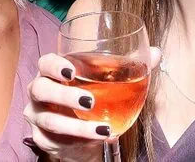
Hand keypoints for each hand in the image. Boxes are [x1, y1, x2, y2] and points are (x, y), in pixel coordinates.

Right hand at [23, 48, 161, 159]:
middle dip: (65, 95)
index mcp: (53, 72)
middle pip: (40, 89)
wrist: (85, 134)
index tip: (72, 71)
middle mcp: (40, 92)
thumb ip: (131, 66)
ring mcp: (38, 116)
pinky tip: (97, 139)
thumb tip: (156, 53)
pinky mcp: (42, 139)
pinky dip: (78, 142)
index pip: (45, 62)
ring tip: (103, 128)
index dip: (55, 65)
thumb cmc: (94, 99)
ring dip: (77, 126)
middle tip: (90, 101)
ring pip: (50, 120)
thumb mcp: (111, 83)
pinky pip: (54, 142)